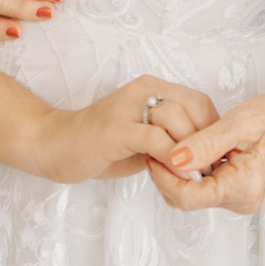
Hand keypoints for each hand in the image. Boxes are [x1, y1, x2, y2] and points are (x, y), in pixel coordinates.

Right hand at [26, 76, 218, 184]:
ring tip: (192, 176)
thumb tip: (203, 160)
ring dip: (190, 151)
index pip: (199, 101)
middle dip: (206, 141)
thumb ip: (169, 142)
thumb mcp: (142, 141)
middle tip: (207, 170)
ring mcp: (127, 107)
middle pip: (194, 106)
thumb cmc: (98, 146)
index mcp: (151, 89)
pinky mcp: (115, 128)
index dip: (212, 130)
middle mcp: (143, 90)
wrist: (51, 144)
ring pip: (178, 118)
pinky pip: (155, 138)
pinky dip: (171, 158)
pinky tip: (172, 175)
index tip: (213, 158)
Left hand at [151, 83, 264, 215]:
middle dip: (168, 175)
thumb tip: (174, 158)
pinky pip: (204, 187)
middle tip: (159, 145)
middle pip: (187, 199)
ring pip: (193, 194)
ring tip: (175, 144)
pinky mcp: (238, 189)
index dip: (163, 177)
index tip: (152, 153)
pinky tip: (189, 150)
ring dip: (179, 172)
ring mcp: (240, 197)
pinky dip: (192, 171)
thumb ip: (204, 143)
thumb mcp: (238, 123)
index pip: (187, 197)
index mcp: (242, 188)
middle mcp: (241, 200)